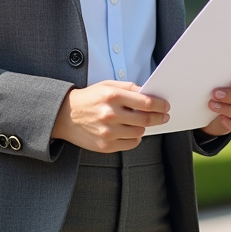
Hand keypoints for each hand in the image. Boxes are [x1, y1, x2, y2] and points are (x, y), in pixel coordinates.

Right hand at [51, 80, 169, 152]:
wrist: (64, 116)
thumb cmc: (89, 99)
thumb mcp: (107, 85)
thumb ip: (129, 88)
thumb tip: (149, 93)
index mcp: (112, 96)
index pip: (145, 102)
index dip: (159, 105)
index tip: (166, 106)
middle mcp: (110, 114)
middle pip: (145, 119)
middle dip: (158, 117)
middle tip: (164, 116)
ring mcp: (107, 132)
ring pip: (139, 133)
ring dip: (144, 127)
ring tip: (142, 122)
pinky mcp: (105, 146)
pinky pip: (130, 144)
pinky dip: (135, 138)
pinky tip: (131, 131)